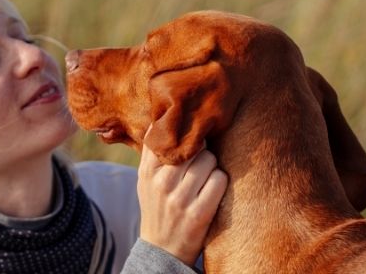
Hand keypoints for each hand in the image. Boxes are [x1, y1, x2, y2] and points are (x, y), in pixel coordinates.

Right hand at [137, 140, 227, 265]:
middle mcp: (162, 183)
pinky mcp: (199, 214)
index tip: (189, 133)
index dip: (183, 132)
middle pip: (194, 146)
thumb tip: (161, 116)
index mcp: (148, 171)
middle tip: (200, 160)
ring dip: (212, 166)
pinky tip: (213, 189)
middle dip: (202, 150)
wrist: (162, 250)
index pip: (167, 136)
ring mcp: (180, 199)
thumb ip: (152, 151)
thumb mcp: (145, 180)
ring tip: (205, 176)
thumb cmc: (157, 206)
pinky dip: (220, 181)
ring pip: (209, 160)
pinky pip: (219, 179)